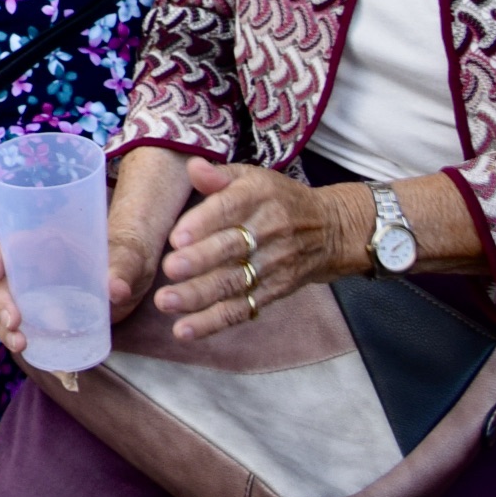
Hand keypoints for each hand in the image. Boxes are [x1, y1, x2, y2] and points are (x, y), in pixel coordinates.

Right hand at [0, 161, 172, 361]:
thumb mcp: (128, 257)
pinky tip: (26, 348)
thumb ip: (122, 268)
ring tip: (20, 343)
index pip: (9, 245)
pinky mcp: (45, 315)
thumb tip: (116, 290)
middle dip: (0, 302)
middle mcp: (33, 267)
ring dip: (5, 326)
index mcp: (45, 242)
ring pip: (7, 306)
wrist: (135, 278)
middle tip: (14, 322)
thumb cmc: (127, 256)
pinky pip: (22, 325)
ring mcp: (36, 293)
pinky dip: (18, 337)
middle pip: (2, 281)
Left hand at [153, 159, 364, 340]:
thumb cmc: (277, 199)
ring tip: (166, 302)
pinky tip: (185, 330)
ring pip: (233, 283)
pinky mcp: (272, 292)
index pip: (229, 210)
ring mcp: (270, 266)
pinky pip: (242, 310)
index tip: (177, 237)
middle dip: (200, 261)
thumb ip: (219, 175)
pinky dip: (213, 322)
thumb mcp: (252, 177)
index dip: (203, 224)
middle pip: (231, 249)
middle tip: (169, 270)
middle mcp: (266, 232)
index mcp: (258, 197)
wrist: (329, 230)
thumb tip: (193, 166)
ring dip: (199, 296)